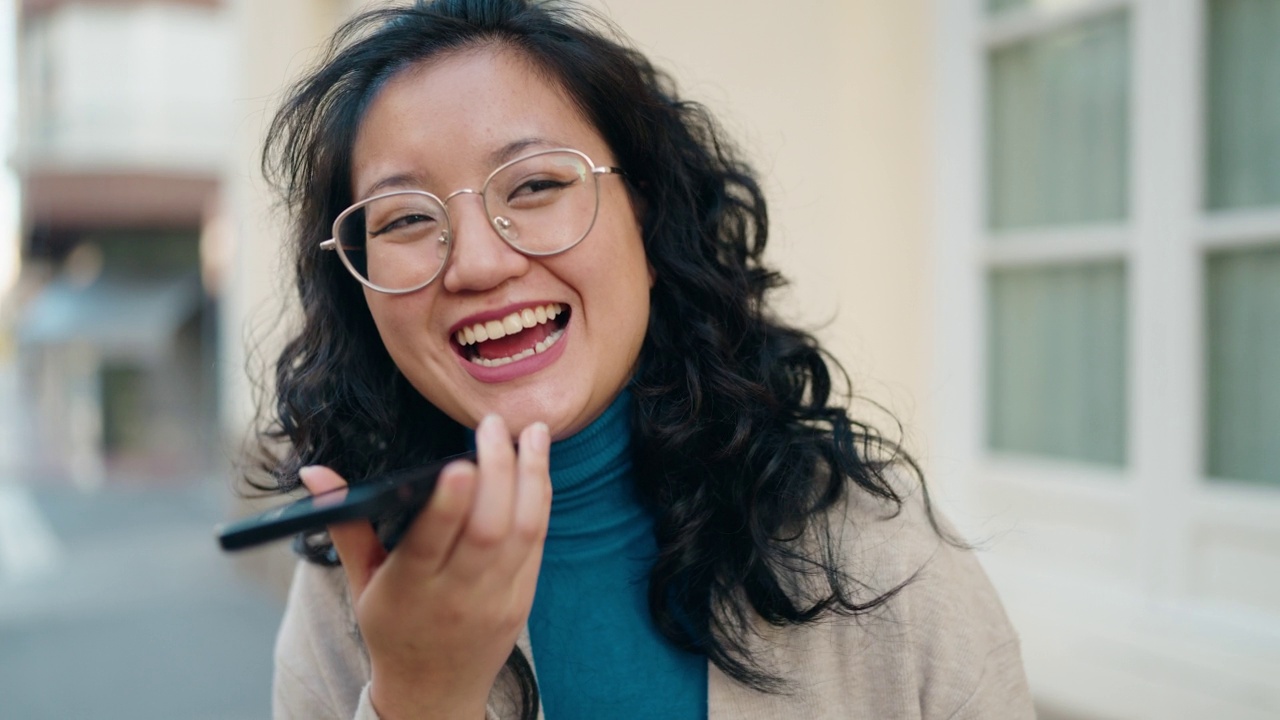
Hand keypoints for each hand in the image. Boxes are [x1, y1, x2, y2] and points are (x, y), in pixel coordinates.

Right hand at [299, 415, 551, 719]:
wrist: (435, 692)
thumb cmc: (392, 627)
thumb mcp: (360, 582)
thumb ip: (345, 523)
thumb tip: (314, 471)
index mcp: (409, 590)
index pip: (431, 544)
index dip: (448, 504)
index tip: (458, 464)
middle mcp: (458, 595)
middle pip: (488, 529)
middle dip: (497, 470)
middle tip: (491, 424)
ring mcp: (496, 598)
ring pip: (523, 530)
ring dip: (532, 474)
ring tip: (532, 430)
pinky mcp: (523, 597)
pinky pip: (538, 540)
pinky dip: (540, 497)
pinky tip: (538, 463)